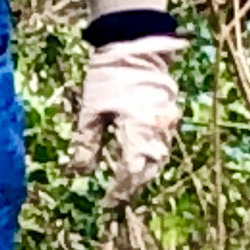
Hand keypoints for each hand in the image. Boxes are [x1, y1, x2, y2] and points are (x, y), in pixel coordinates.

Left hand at [73, 35, 184, 201]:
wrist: (136, 46)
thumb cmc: (108, 76)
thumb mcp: (91, 111)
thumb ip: (87, 144)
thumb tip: (79, 173)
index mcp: (138, 130)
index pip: (131, 171)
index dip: (119, 190)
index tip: (108, 203)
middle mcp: (158, 130)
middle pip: (149, 168)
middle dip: (134, 185)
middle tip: (117, 197)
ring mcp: (168, 122)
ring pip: (159, 157)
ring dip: (144, 172)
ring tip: (127, 183)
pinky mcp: (170, 114)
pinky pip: (163, 144)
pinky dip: (150, 156)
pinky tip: (138, 160)